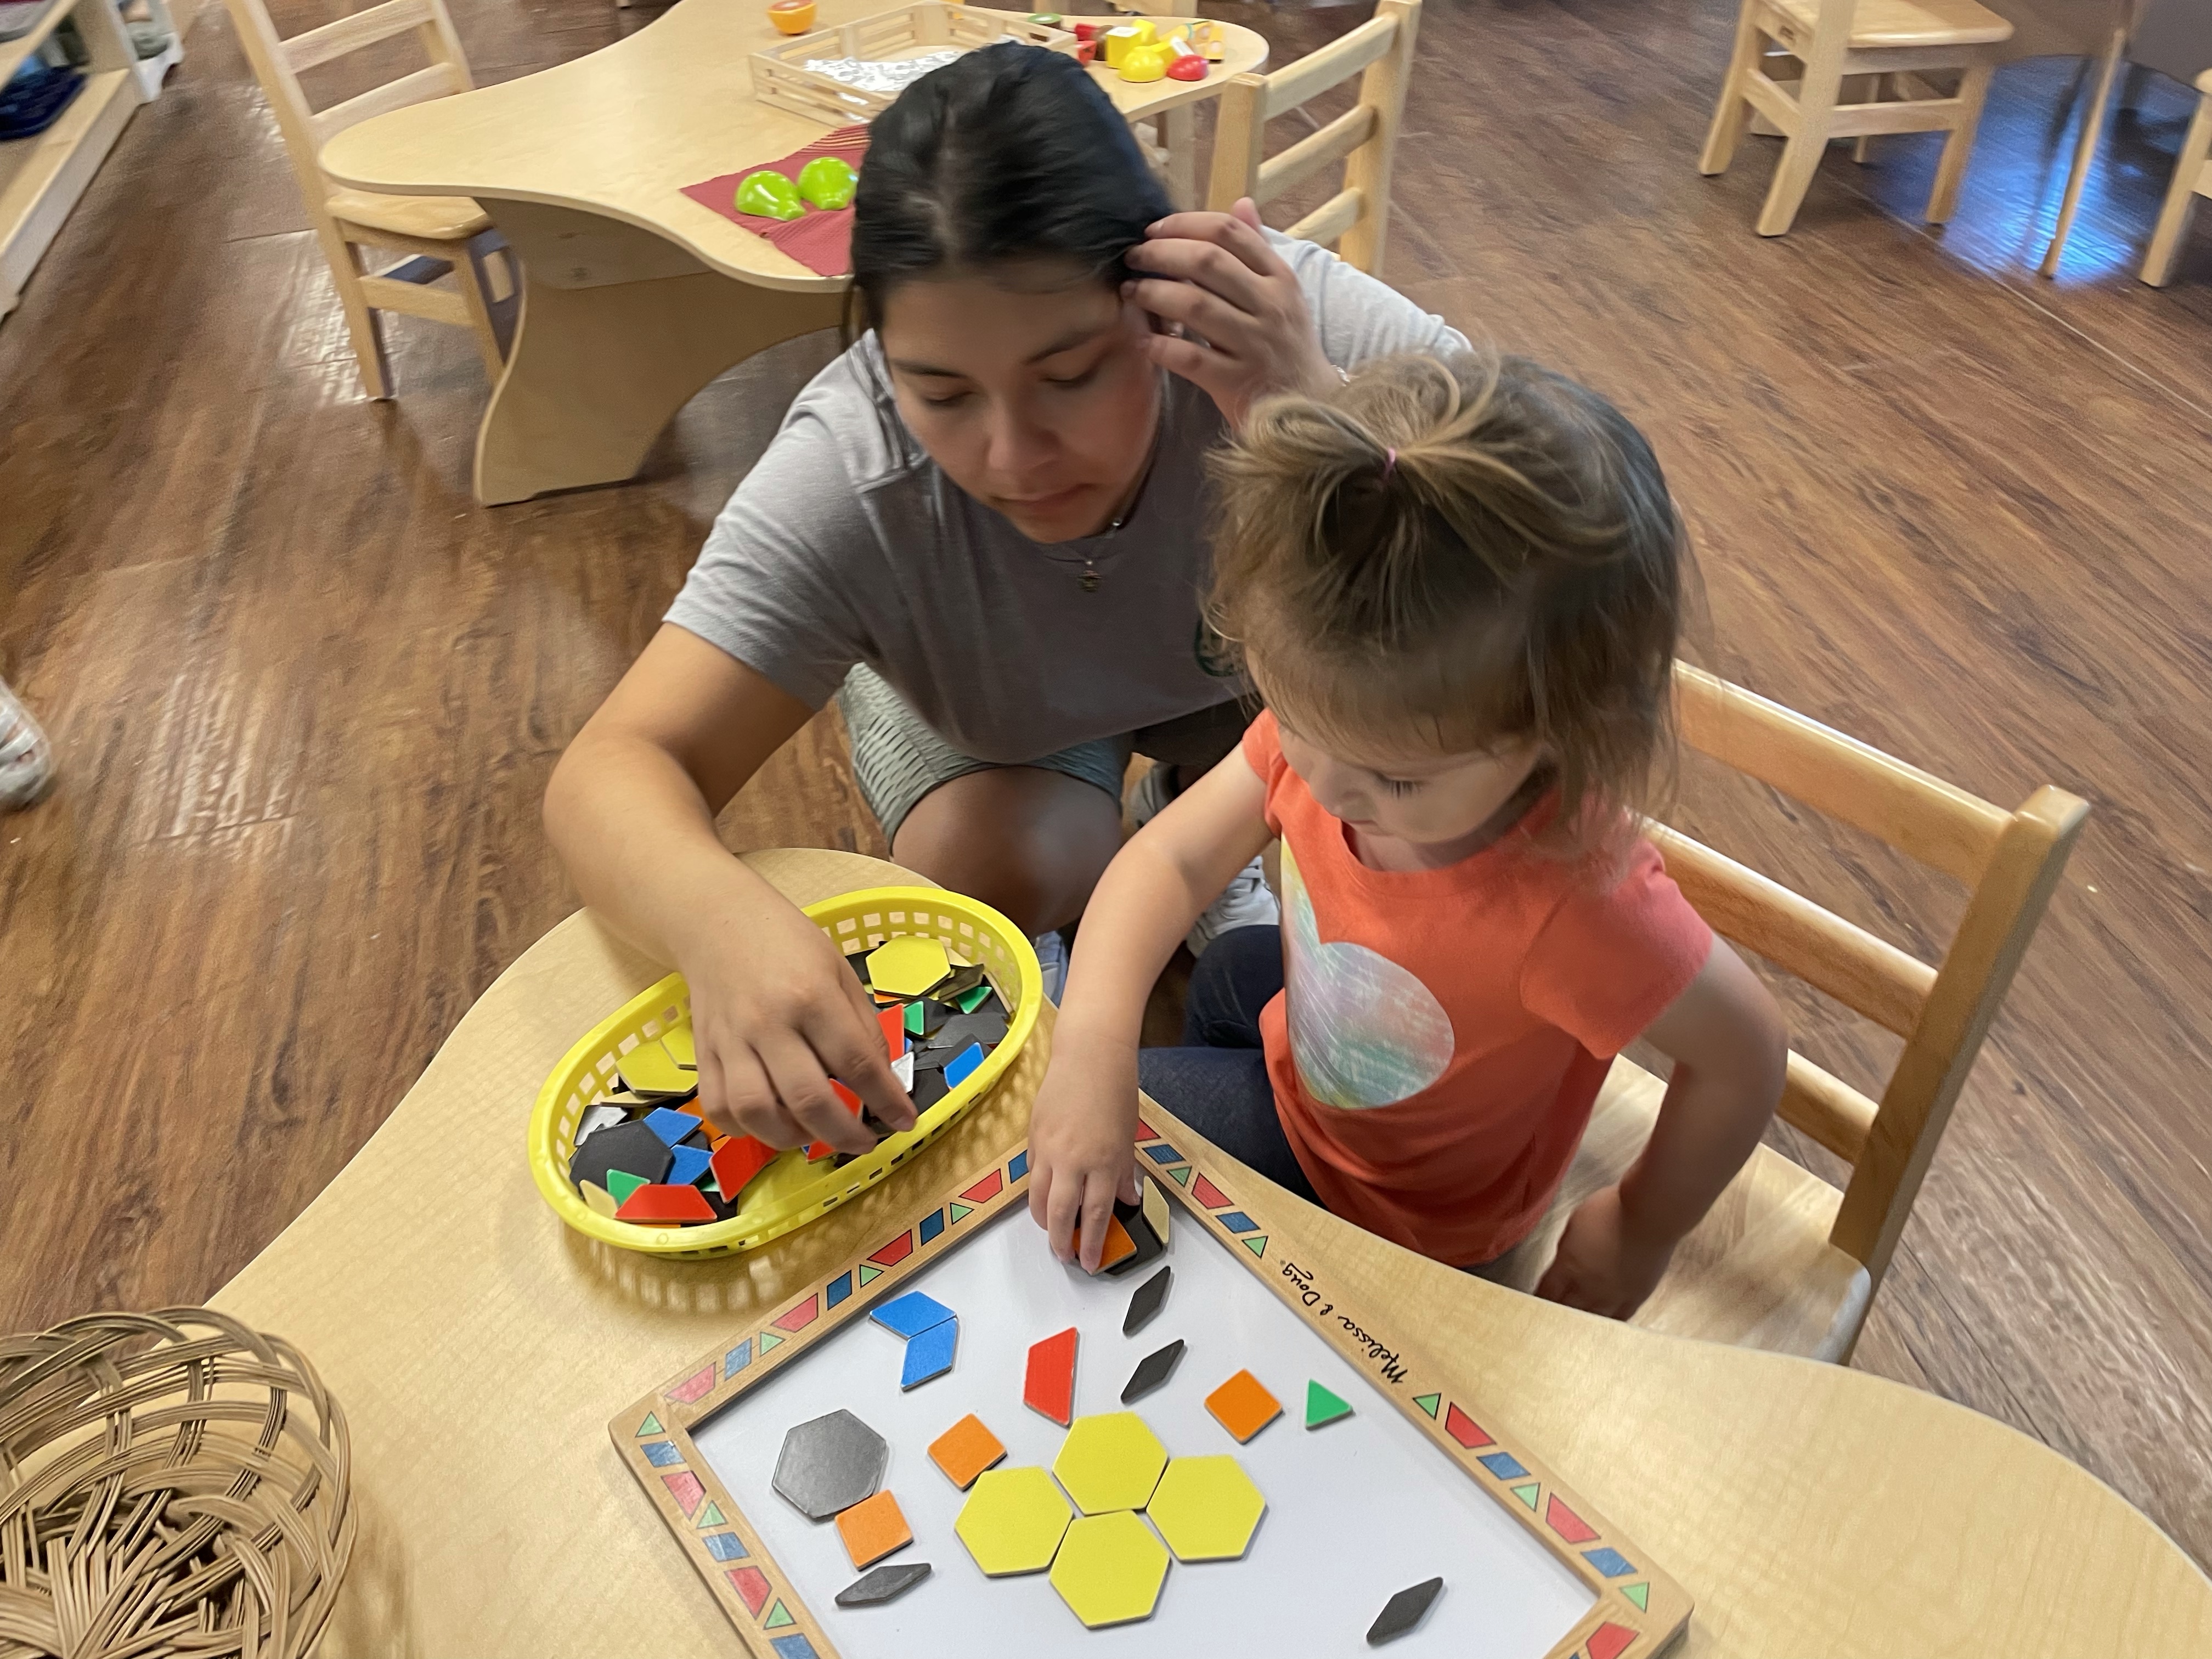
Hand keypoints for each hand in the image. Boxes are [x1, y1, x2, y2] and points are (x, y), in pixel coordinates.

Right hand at [680, 883, 914, 1155]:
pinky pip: (720, 1109)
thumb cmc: (787, 943)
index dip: (885, 1100)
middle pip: (807, 1099)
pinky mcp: (703, 1053)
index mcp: (811, 996)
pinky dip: (746, 1129)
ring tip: (815, 1134)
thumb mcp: (839, 971)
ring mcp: (731, 1042)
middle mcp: (768, 1023)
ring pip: (757, 1112)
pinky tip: (770, 1123)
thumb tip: (883, 1080)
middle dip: (844, 1134)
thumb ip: (862, 1026)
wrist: (718, 922)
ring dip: (792, 1137)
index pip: (855, 1063)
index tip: (904, 1121)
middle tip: (864, 1142)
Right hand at [1027, 1029, 1142, 1271]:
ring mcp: (1049, 1149)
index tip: (1089, 1261)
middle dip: (1061, 1241)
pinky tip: (1044, 1195)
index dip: (1091, 1243)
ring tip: (1051, 1230)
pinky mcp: (1034, 1136)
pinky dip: (1037, 1189)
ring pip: (1038, 1198)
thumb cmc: (1115, 1088)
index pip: (1095, 1214)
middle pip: (1061, 1213)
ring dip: (1043, 1220)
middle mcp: (1074, 1160)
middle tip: (1065, 1255)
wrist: (1089, 1055)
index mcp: (1104, 1161)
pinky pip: (1032, 1173)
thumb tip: (1126, 1198)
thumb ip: (1124, 1171)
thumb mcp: (1129, 1135)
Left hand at [1124, 200, 1339, 430]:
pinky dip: (1160, 346)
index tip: (1154, 230)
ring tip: (1131, 291)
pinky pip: (1190, 358)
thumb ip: (1258, 250)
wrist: (1312, 407)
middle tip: (1133, 257)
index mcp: (1279, 279)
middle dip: (1161, 253)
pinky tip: (1143, 339)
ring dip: (1153, 293)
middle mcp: (1269, 306)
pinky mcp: (1237, 382)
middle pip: (1207, 261)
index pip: (1229, 233)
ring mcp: (1254, 345)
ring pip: (1195, 305)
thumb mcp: (1283, 294)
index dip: (1184, 224)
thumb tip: (1241, 202)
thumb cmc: (1287, 347)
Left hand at [1534, 1184, 1676, 1319]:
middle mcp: (1588, 1286)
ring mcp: (1613, 1295)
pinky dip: (1608, 1322)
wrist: (1650, 1214)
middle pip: (1565, 1311)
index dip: (1538, 1300)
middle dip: (1556, 1313)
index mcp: (1568, 1266)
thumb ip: (1566, 1248)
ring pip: (1591, 1320)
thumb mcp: (1575, 1222)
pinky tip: (1603, 1322)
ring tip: (1575, 1324)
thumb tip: (1562, 1262)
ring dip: (1580, 1321)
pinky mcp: (1636, 1297)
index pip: (1546, 1293)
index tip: (1534, 1303)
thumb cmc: (1613, 1209)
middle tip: (1551, 1316)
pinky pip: (1618, 1319)